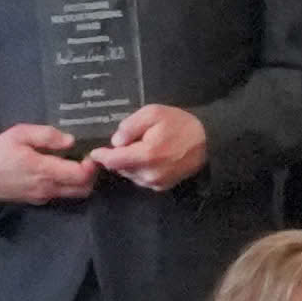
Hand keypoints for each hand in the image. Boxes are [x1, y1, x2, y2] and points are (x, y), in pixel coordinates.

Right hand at [0, 122, 100, 208]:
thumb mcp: (19, 134)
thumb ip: (46, 136)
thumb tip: (70, 140)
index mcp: (44, 170)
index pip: (81, 175)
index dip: (92, 166)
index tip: (91, 152)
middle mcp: (47, 188)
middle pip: (83, 189)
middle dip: (91, 175)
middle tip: (87, 158)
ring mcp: (43, 197)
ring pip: (74, 194)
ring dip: (81, 181)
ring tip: (76, 163)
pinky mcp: (37, 201)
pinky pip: (60, 195)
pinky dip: (68, 186)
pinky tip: (61, 171)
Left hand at [91, 102, 208, 191]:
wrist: (207, 141)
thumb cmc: (179, 124)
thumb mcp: (153, 113)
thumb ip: (131, 126)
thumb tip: (115, 141)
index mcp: (146, 156)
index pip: (113, 161)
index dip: (101, 156)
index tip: (94, 151)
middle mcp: (149, 174)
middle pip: (120, 168)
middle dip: (117, 156)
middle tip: (126, 142)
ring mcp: (156, 183)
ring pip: (129, 174)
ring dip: (127, 163)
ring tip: (139, 147)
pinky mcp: (161, 187)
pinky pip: (140, 179)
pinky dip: (138, 169)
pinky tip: (147, 157)